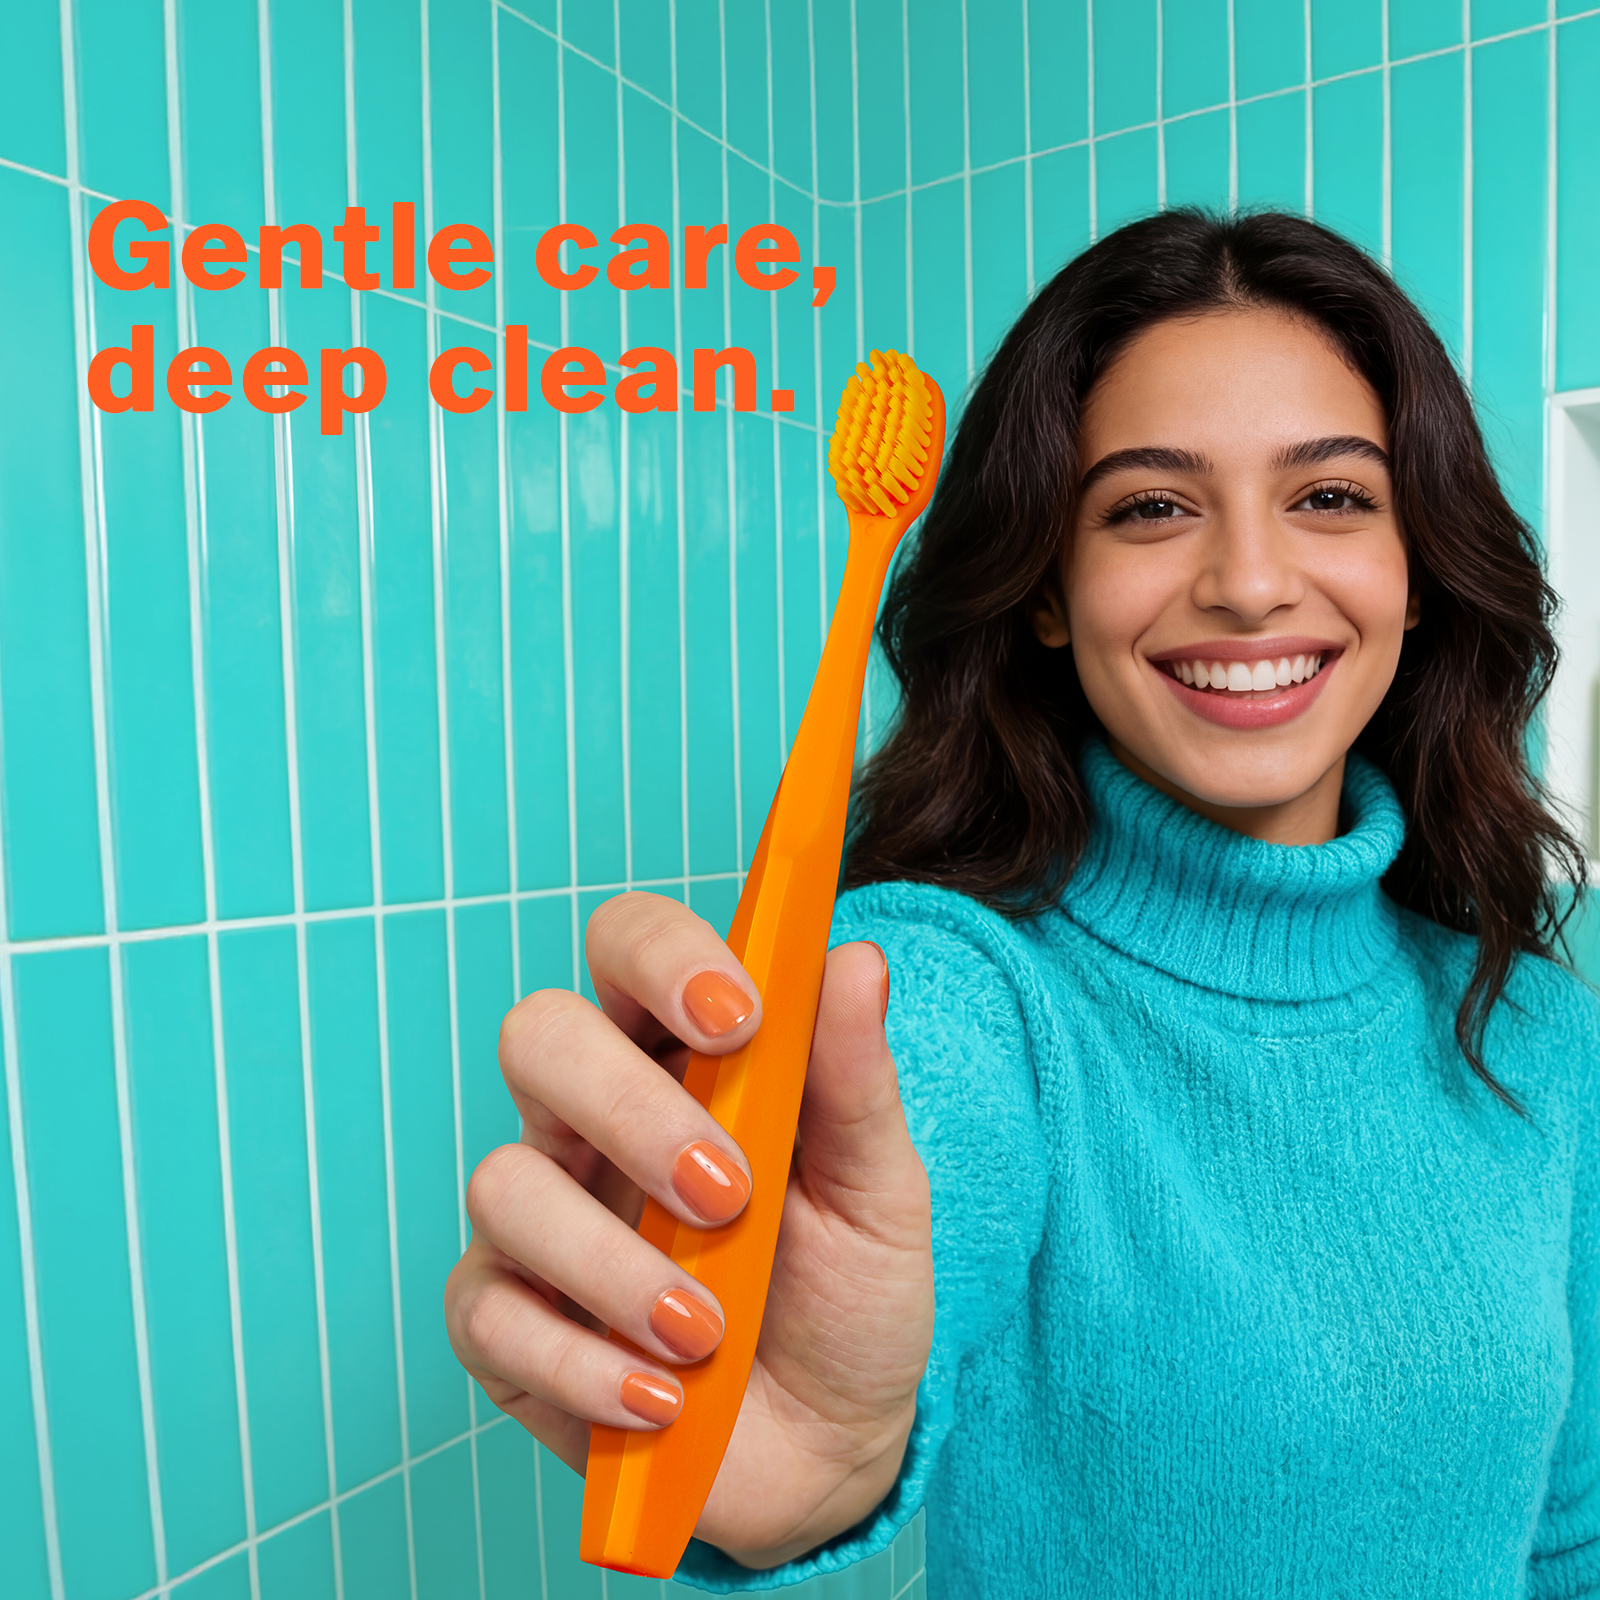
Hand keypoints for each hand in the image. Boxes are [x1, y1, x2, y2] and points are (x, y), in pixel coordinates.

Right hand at [444, 890, 933, 1567]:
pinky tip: (662, 1397)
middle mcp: (593, 1119)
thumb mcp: (877, 1191)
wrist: (828, 1451)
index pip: (628, 945)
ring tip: (706, 1330)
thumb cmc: (848, 1295)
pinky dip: (583, 1363)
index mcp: (680, 1055)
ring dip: (612, 1262)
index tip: (739, 1018)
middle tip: (727, 1192)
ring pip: (503, 1181)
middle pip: (538, 1036)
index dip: (663, 957)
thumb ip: (856, 1080)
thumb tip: (857, 957)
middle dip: (629, 1110)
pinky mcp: (505, 1321)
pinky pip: (490, 1314)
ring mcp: (540, 1216)